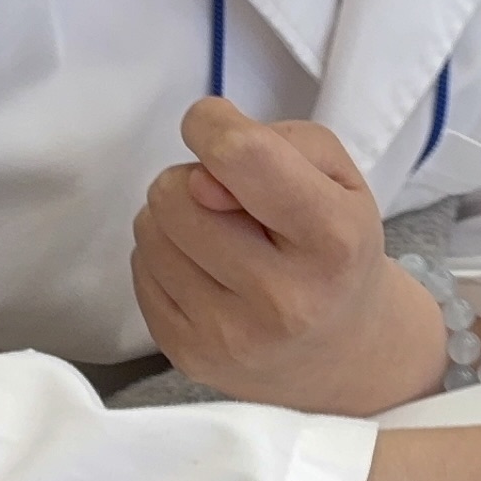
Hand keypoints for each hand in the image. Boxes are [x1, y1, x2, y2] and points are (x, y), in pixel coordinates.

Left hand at [133, 97, 445, 415]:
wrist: (341, 349)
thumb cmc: (335, 247)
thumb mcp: (340, 176)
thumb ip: (279, 145)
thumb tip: (201, 179)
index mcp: (333, 239)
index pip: (243, 155)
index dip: (212, 125)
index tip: (215, 127)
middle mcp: (285, 297)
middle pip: (176, 193)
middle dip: (193, 179)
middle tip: (228, 201)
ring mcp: (231, 335)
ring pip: (149, 229)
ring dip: (175, 217)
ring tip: (219, 235)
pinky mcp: (188, 355)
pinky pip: (139, 271)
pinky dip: (165, 257)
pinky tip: (205, 270)